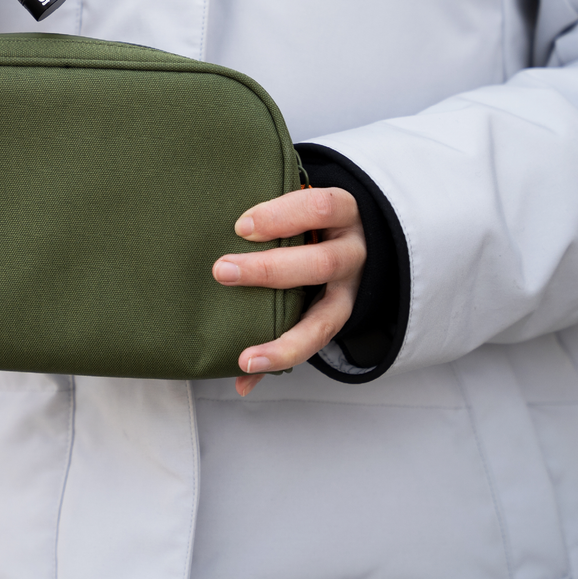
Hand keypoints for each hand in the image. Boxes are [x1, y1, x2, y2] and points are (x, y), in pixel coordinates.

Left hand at [212, 187, 365, 395]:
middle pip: (322, 264)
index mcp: (342, 213)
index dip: (281, 216)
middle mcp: (352, 253)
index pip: (319, 208)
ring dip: (282, 342)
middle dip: (269, 270)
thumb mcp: (303, 202)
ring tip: (246, 359)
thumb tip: (230, 220)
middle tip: (224, 271)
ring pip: (325, 321)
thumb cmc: (311, 214)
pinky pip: (313, 346)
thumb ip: (274, 211)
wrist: (353, 233)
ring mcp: (349, 291)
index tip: (241, 227)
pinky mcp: (340, 319)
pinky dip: (278, 363)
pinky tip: (246, 376)